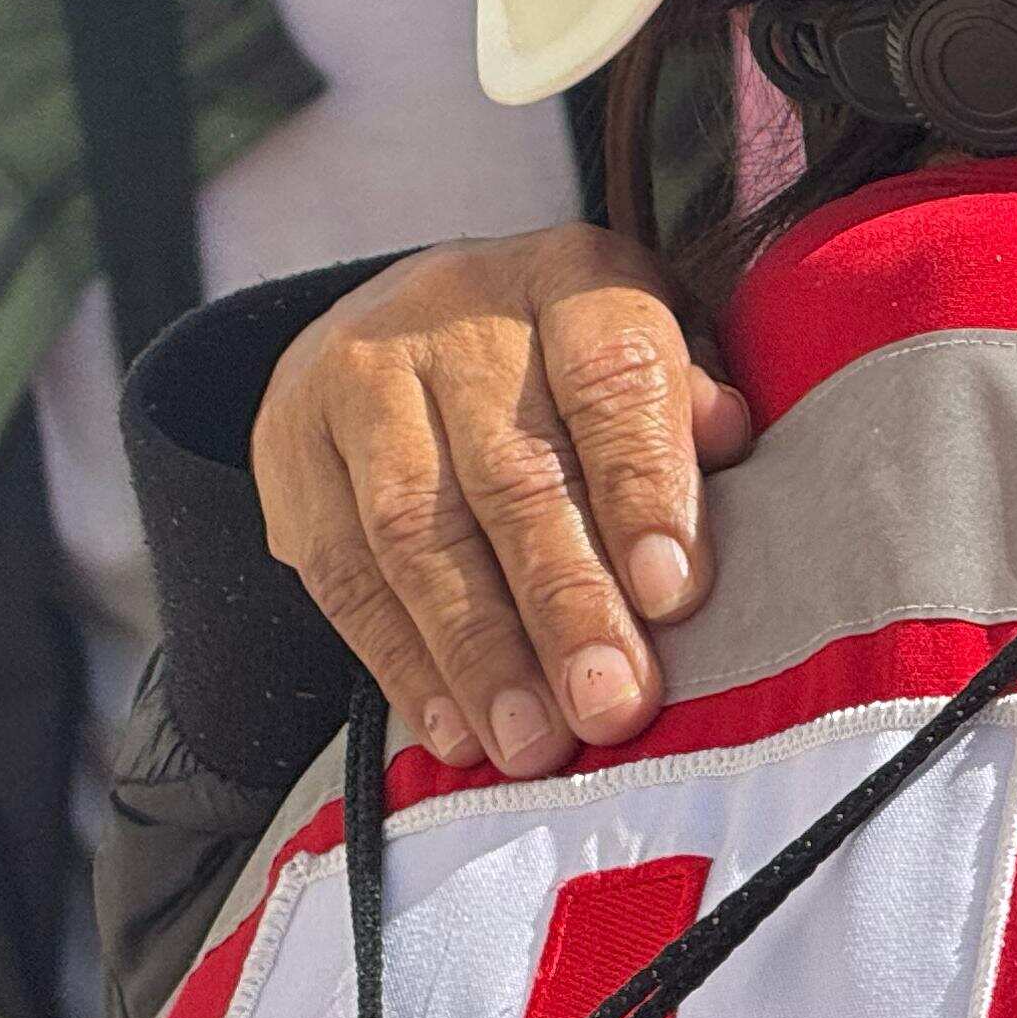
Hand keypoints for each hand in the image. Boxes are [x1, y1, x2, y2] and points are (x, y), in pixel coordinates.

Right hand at [254, 224, 754, 779]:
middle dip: (566, 602)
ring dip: (481, 652)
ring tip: (533, 743)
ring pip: (417, 528)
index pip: (609, 374)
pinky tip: (455, 729)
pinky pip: (341, 570)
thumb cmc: (576, 365)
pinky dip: (402, 663)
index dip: (642, 486)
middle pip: (512, 468)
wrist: (419, 325)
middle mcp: (455, 310)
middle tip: (612, 704)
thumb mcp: (658, 348)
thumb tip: (728, 442)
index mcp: (569, 275)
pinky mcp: (288, 444)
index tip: (675, 596)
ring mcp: (359, 373)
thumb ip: (692, 401)